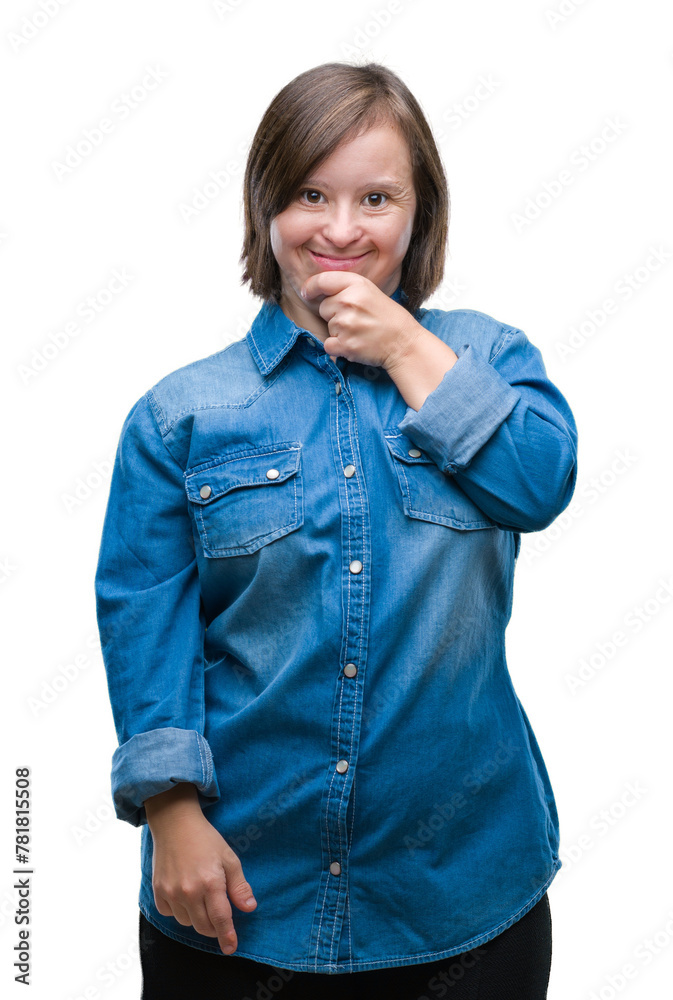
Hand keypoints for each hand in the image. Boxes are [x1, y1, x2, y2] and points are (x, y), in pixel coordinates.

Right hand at [145, 785, 256, 954]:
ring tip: (202, 898)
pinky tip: (185, 896)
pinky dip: (180, 911)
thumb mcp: (229, 858)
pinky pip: (170, 914)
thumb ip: (239, 886)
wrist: (175, 824)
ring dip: (197, 918)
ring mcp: (171, 892)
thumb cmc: (206, 839)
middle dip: (214, 928)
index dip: (227, 936)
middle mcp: (189, 891)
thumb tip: (249, 908)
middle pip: (203, 926)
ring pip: (187, 922)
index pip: (221, 919)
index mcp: (210, 882)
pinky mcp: (158, 891)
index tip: (231, 948)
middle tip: (220, 917)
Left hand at [301, 271, 422, 369]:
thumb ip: (346, 288)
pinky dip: (338, 347)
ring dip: (339, 332)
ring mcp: (346, 324)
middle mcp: (349, 301)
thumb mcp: (370, 291)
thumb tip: (315, 289)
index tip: (307, 293)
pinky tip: (355, 343)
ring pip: (328, 327)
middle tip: (356, 319)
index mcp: (356, 284)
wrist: (403, 342)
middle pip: (323, 307)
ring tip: (360, 331)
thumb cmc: (387, 317)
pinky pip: (328, 345)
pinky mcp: (345, 344)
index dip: (311, 287)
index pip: (322, 281)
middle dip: (334, 314)